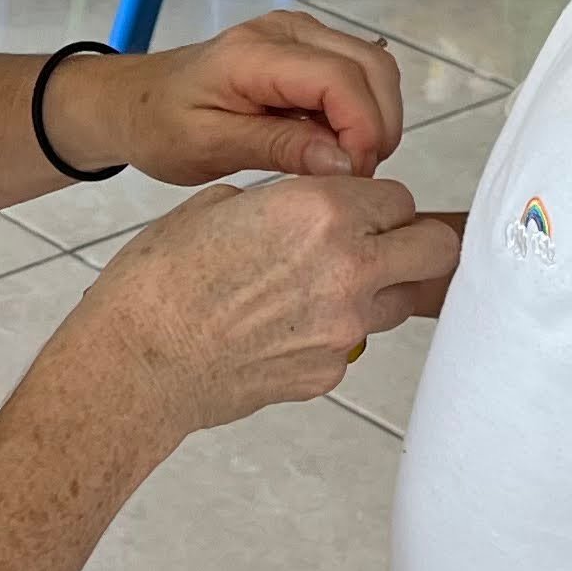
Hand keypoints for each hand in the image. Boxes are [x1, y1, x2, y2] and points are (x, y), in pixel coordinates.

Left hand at [62, 14, 406, 186]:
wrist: (135, 101)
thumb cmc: (161, 125)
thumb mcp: (210, 147)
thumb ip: (278, 148)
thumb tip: (346, 162)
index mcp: (256, 53)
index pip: (340, 80)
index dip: (362, 129)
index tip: (356, 176)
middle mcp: (287, 31)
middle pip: (372, 67)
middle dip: (378, 126)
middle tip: (355, 178)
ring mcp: (300, 35)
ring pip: (374, 68)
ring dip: (374, 119)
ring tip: (345, 165)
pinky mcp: (306, 49)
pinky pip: (356, 74)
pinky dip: (360, 111)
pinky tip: (333, 146)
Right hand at [76, 172, 458, 434]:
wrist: (136, 362)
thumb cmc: (160, 282)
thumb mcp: (217, 205)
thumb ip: (282, 202)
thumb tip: (301, 208)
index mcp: (321, 212)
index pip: (399, 197)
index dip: (376, 202)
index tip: (357, 209)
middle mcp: (348, 269)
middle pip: (436, 251)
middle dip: (413, 243)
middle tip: (378, 244)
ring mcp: (344, 329)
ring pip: (401, 302)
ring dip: (377, 289)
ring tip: (317, 289)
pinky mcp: (328, 373)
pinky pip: (353, 344)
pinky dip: (331, 333)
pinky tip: (280, 329)